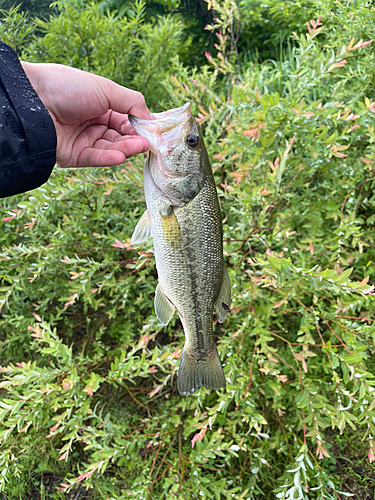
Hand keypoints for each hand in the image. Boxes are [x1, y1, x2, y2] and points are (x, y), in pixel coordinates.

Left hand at [21, 62, 149, 167]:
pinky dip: (109, 158)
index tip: (153, 131)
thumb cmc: (67, 87)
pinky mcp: (74, 156)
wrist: (33, 98)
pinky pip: (95, 158)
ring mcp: (84, 140)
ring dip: (126, 148)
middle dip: (134, 139)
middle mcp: (93, 124)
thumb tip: (151, 118)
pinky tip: (121, 155)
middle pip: (120, 136)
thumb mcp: (105, 89)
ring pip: (111, 148)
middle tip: (148, 142)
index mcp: (100, 106)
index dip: (139, 125)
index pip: (126, 120)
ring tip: (139, 147)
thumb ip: (132, 102)